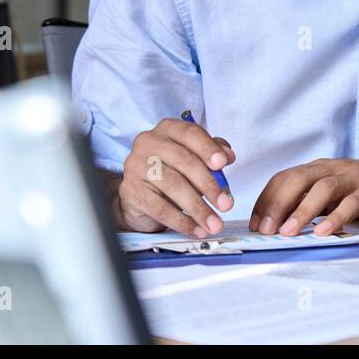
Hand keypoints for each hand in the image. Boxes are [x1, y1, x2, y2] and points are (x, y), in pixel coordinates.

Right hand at [115, 118, 235, 237]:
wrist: (140, 196)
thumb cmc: (172, 171)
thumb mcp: (194, 158)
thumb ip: (212, 153)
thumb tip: (227, 156)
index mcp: (167, 129)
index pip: (190, 133)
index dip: (208, 148)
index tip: (223, 164)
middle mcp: (148, 143)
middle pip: (184, 161)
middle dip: (209, 185)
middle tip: (226, 204)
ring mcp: (136, 166)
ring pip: (173, 186)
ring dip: (198, 208)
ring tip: (214, 223)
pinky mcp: (130, 191)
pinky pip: (159, 208)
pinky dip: (181, 221)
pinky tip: (196, 229)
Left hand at [249, 157, 358, 236]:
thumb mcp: (333, 194)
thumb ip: (310, 203)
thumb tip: (278, 224)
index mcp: (320, 168)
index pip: (285, 177)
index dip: (266, 199)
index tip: (256, 223)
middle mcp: (333, 168)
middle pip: (298, 179)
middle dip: (278, 203)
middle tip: (266, 229)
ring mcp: (353, 178)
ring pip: (323, 188)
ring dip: (302, 210)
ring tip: (288, 232)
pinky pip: (352, 203)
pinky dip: (336, 217)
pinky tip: (324, 232)